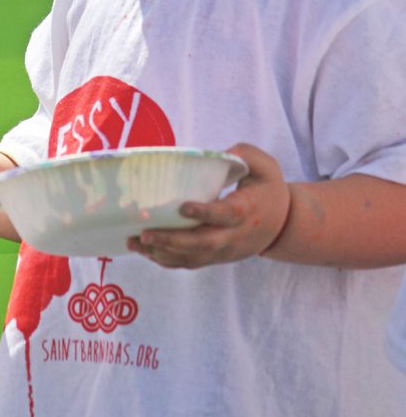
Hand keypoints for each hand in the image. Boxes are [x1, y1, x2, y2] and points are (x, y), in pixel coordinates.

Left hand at [126, 143, 291, 267]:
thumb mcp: (265, 166)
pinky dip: (166, 260)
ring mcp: (224, 251)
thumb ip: (244, 156)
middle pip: (202, 243)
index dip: (205, 213)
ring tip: (133, 242)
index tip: (182, 207)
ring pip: (192, 257)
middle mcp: (234, 236)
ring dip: (161, 252)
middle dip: (172, 240)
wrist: (283, 225)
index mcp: (247, 211)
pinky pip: (190, 263)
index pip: (226, 215)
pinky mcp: (216, 257)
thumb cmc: (267, 189)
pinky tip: (144, 251)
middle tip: (145, 233)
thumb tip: (219, 153)